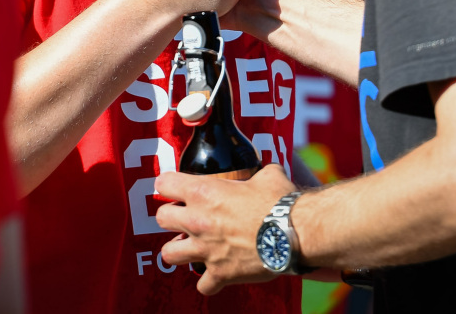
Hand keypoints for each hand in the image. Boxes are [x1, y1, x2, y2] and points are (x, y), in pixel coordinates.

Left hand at [155, 165, 297, 295]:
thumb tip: (265, 171)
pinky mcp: (220, 273)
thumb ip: (257, 172)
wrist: (295, 232)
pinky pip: (203, 285)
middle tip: (185, 217)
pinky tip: (216, 274)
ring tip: (191, 247)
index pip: (164, 183)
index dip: (168, 184)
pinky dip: (209, 281)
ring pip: (169, 254)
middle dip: (171, 216)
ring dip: (179, 250)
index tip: (174, 188)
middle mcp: (197, 220)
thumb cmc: (280, 201)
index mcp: (204, 192)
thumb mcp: (267, 175)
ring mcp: (205, 249)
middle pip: (161, 218)